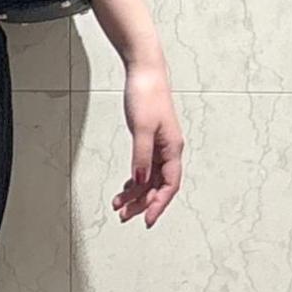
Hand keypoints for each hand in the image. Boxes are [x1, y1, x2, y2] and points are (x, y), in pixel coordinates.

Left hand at [113, 61, 183, 226]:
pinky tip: (124, 189)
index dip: (159, 204)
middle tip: (124, 217)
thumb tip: (140, 182)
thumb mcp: (141, 128)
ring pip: (150, 179)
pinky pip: (144, 168)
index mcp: (172, 149)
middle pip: (158, 186)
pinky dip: (134, 180)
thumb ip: (141, 157)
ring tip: (118, 206)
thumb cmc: (146, 95)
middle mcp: (169, 150)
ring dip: (135, 194)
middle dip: (143, 203)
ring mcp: (159, 146)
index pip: (169, 185)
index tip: (147, 220)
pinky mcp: (150, 140)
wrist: (144, 72)